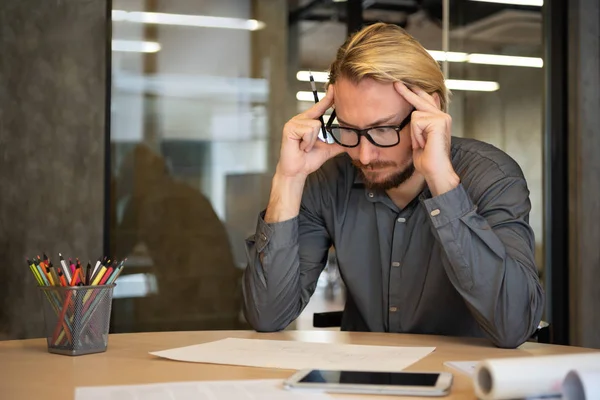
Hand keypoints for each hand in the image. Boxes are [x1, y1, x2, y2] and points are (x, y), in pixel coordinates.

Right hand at [276, 86, 343, 179]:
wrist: (297, 172)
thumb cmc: (308, 160)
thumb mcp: (328, 150)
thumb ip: (338, 143)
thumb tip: (353, 142)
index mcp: (308, 122)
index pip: (320, 107)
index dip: (328, 97)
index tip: (334, 87)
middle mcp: (300, 119)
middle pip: (319, 118)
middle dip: (317, 135)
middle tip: (308, 147)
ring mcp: (293, 123)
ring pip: (315, 125)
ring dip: (312, 141)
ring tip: (304, 147)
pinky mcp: (289, 128)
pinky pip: (308, 131)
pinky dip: (307, 142)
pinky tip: (301, 147)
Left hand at [394, 81, 458, 195]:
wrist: (435, 171)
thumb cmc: (427, 159)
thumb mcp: (419, 139)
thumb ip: (418, 125)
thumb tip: (413, 116)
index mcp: (439, 119)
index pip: (426, 101)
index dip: (415, 92)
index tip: (407, 84)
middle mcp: (443, 116)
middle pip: (421, 98)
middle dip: (407, 92)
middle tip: (395, 82)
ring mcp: (443, 117)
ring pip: (415, 115)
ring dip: (414, 133)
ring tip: (423, 144)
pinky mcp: (439, 121)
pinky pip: (416, 121)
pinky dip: (417, 135)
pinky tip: (425, 143)